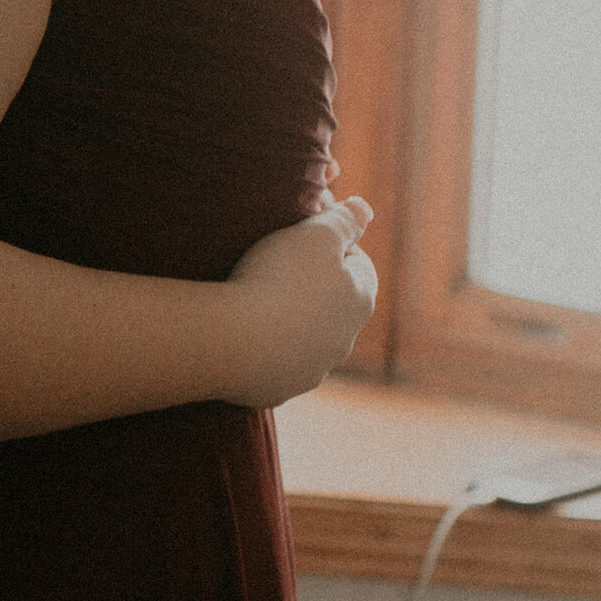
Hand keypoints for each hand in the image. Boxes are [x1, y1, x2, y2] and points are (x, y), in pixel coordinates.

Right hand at [221, 198, 377, 406]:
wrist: (235, 341)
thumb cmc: (278, 279)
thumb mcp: (315, 234)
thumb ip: (344, 220)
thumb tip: (365, 209)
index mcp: (360, 299)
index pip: (357, 265)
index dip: (330, 247)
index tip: (301, 239)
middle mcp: (344, 340)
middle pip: (332, 305)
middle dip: (310, 289)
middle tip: (273, 269)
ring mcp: (312, 369)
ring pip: (306, 340)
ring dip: (288, 325)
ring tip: (254, 305)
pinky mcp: (279, 390)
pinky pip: (274, 366)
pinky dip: (263, 352)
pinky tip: (241, 337)